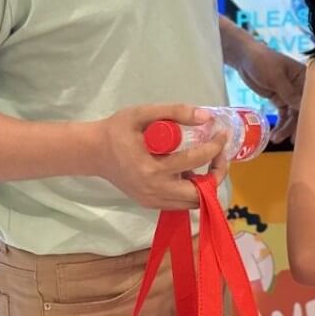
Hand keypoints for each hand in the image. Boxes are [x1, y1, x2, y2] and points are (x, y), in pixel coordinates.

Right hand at [92, 104, 228, 209]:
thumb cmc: (117, 130)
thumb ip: (174, 111)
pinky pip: (180, 203)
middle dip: (216, 173)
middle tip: (219, 152)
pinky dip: (192, 189)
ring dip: (206, 183)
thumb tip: (207, 116)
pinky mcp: (150, 203)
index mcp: (151, 169)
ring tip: (209, 160)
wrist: (93, 152)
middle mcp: (153, 191)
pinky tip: (191, 170)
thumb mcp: (143, 113)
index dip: (215, 146)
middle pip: (199, 193)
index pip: (194, 160)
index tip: (222, 133)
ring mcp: (151, 201)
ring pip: (192, 203)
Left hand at [228, 34, 305, 142]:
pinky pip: (283, 115)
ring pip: (292, 115)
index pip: (312, 96)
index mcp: (304, 76)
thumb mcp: (275, 76)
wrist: (244, 58)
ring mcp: (290, 94)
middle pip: (302, 108)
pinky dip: (280, 124)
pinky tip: (275, 134)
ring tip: (276, 139)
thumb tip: (303, 107)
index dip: (311, 112)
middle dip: (296, 124)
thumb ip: (289, 92)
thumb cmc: (262, 62)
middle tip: (291, 139)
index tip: (308, 128)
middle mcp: (300, 87)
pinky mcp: (280, 99)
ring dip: (286, 127)